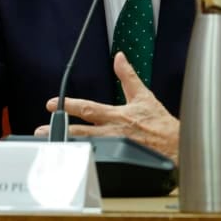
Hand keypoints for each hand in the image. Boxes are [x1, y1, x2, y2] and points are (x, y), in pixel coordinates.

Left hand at [34, 52, 179, 160]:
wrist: (178, 147)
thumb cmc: (162, 124)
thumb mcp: (144, 95)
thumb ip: (128, 76)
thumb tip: (119, 57)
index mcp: (117, 116)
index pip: (88, 109)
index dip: (68, 106)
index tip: (51, 104)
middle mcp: (113, 133)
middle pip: (81, 132)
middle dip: (60, 130)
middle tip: (41, 130)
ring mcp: (115, 148)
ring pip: (86, 148)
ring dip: (67, 147)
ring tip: (49, 147)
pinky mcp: (120, 160)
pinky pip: (98, 161)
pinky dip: (83, 161)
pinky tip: (70, 163)